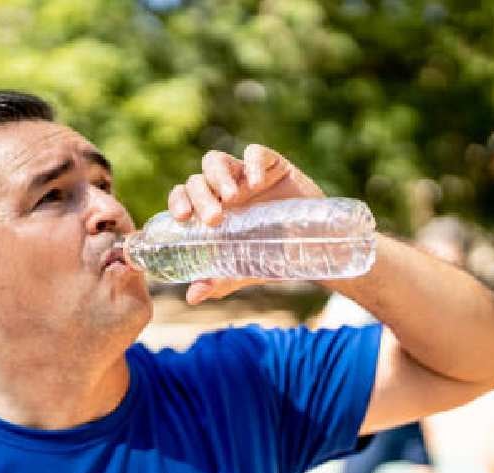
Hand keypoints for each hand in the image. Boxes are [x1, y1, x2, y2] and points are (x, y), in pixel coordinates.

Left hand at [168, 144, 324, 303]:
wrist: (316, 249)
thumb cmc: (272, 256)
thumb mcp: (243, 270)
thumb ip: (218, 281)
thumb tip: (192, 297)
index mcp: (208, 210)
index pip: (182, 196)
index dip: (178, 201)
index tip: (183, 217)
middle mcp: (222, 190)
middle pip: (197, 180)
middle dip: (201, 197)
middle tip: (214, 219)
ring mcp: (244, 175)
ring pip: (216, 161)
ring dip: (218, 177)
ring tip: (233, 197)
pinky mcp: (271, 165)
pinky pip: (255, 153)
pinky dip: (252, 163)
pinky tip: (257, 183)